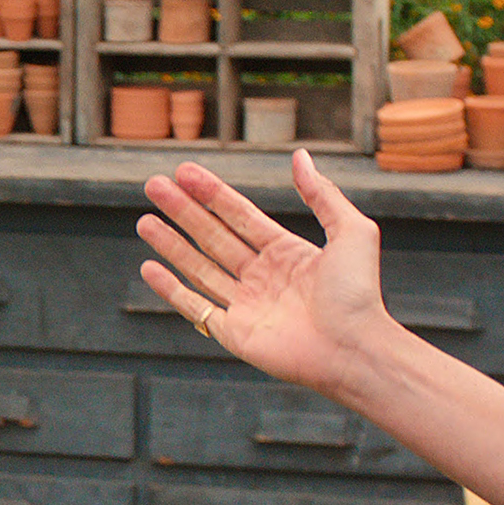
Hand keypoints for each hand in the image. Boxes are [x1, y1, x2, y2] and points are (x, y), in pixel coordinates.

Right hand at [135, 152, 397, 396]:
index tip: (184, 172)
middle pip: (213, 237)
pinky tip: (149, 267)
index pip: (239, 216)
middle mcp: (263, 277)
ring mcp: (246, 305)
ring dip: (170, 244)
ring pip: (199, 268)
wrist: (355, 349)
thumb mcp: (351, 230)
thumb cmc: (359, 293)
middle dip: (182, 211)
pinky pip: (195, 307)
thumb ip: (322, 194)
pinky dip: (170, 289)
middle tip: (153, 185)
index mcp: (287, 253)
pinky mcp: (234, 334)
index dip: (211, 193)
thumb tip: (299, 156)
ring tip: (144, 221)